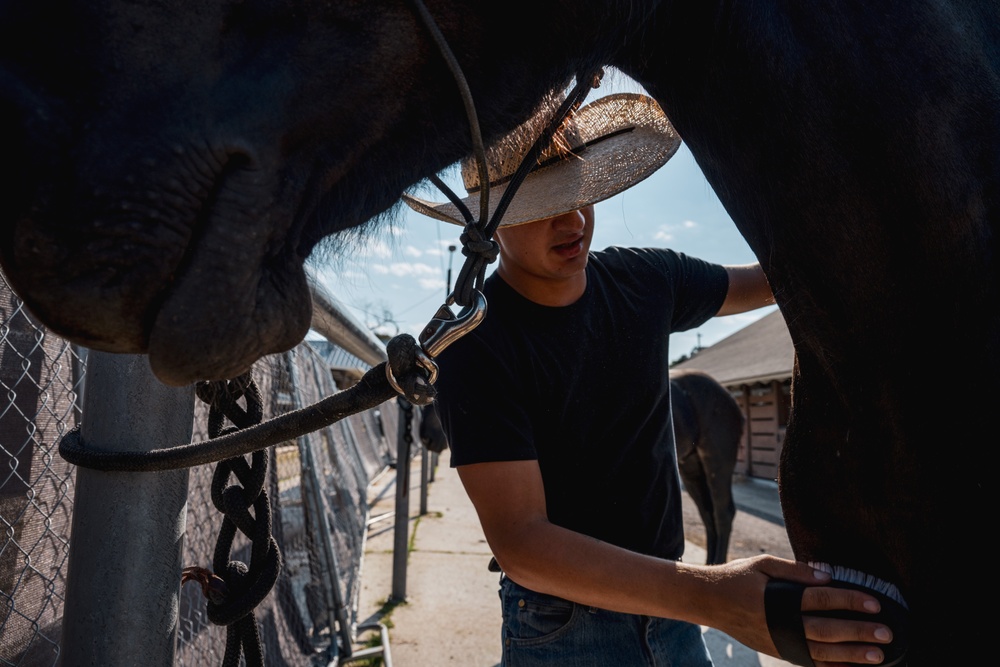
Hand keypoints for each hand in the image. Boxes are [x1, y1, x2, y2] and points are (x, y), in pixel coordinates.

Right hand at [688, 555, 891, 665]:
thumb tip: (827, 576)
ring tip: (877, 656)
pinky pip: (810, 662)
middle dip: (858, 632)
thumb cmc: (737, 578)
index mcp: (780, 599)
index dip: (850, 600)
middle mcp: (782, 624)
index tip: (875, 603)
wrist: (709, 602)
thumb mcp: (762, 564)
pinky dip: (832, 666)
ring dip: (851, 654)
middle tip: (886, 633)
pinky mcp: (779, 651)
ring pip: (822, 652)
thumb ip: (795, 571)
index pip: (822, 599)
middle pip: (827, 629)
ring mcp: (781, 642)